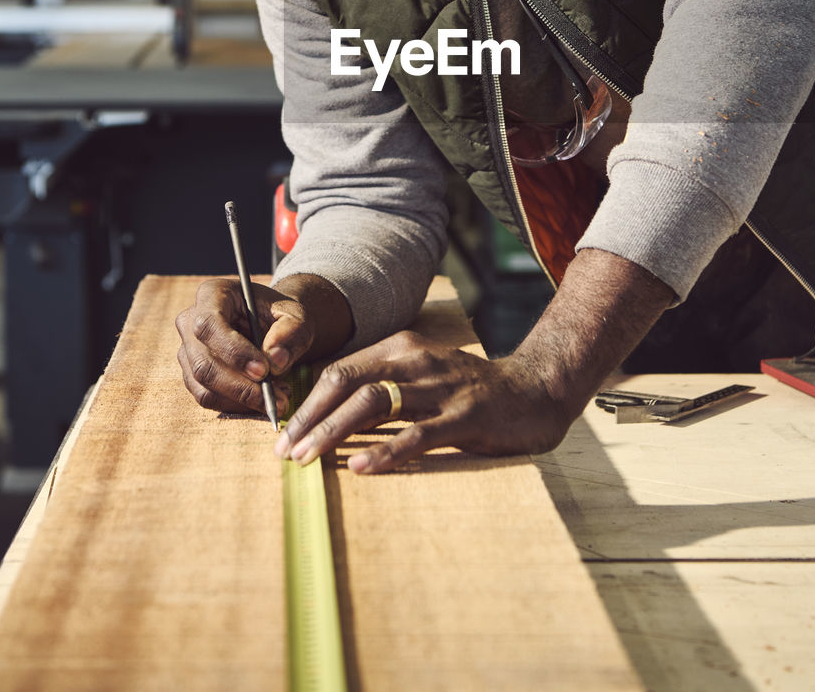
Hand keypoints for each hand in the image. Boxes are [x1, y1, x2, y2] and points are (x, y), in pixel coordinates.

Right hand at [175, 274, 352, 414]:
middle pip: (203, 362)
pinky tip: (263, 400)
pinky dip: (236, 405)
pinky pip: (207, 398)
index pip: (210, 325)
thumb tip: (276, 360)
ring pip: (203, 385)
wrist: (271, 324)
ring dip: (241, 399)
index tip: (264, 370)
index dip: (234, 352)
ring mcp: (187, 349)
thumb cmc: (280, 315)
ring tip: (277, 398)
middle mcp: (190, 321)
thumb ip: (291, 331)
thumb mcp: (296, 315)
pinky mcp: (191, 374)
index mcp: (212, 294)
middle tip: (276, 397)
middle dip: (240, 386)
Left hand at [274, 331, 574, 472]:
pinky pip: (416, 434)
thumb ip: (380, 386)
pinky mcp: (463, 417)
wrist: (532, 391)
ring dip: (335, 432)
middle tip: (284, 450)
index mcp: (400, 348)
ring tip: (309, 458)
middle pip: (348, 383)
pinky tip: (361, 467)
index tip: (282, 432)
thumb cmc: (466, 390)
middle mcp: (415, 361)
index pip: (340, 370)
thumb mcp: (420, 375)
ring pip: (374, 404)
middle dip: (311, 417)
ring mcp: (440, 388)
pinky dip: (385, 451)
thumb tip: (325, 415)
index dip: (307, 401)